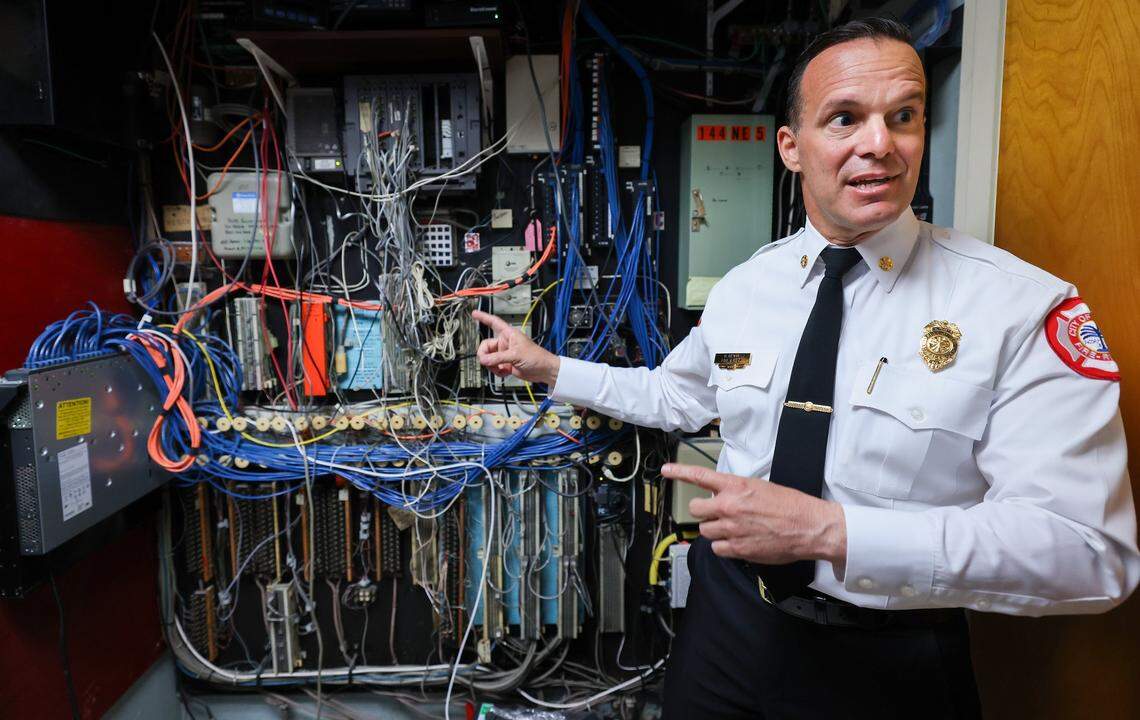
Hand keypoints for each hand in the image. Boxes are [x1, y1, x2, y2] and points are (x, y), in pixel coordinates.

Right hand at [473, 310, 560, 385]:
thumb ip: (498, 358)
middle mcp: (505, 343)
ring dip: (492, 366)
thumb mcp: (516, 355)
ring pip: (488, 359)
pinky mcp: (505, 364)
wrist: (543, 371)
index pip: (494, 323)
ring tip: (501, 369)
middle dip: (485, 356)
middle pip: (485, 346)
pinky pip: (493, 367)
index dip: (484, 317)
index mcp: (508, 334)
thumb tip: (484, 360)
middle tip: (488, 362)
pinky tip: (505, 372)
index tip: (475, 314)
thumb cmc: (536, 357)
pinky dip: (497, 371)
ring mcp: (504, 354)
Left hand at [662, 463, 847, 571]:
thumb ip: (737, 490)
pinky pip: (716, 548)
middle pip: (696, 509)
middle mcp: (729, 506)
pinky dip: (723, 546)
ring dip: (714, 529)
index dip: (679, 472)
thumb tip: (723, 494)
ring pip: (705, 530)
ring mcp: (732, 528)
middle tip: (718, 513)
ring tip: (734, 528)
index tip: (666, 470)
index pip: (700, 476)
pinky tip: (738, 541)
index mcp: (736, 486)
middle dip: (704, 511)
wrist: (810, 527)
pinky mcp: (738, 549)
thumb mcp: (761, 487)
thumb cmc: (791, 506)